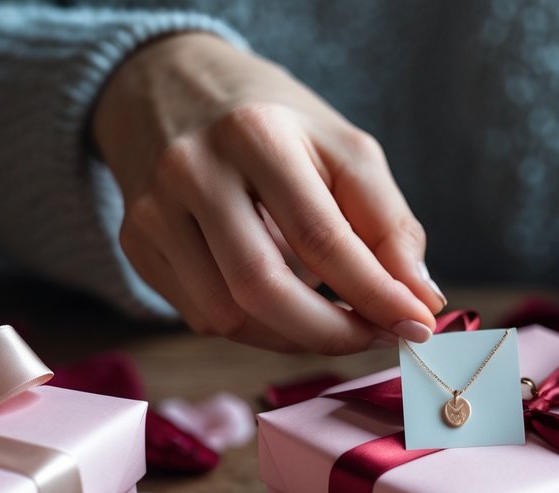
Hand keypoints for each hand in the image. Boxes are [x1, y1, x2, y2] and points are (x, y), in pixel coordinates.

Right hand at [92, 33, 444, 351]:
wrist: (174, 87)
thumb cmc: (278, 127)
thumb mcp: (346, 152)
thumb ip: (390, 226)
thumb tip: (423, 300)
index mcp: (255, 135)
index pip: (322, 239)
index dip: (377, 294)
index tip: (418, 325)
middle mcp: (193, 171)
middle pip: (264, 288)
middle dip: (333, 334)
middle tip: (379, 338)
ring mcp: (153, 211)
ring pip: (228, 317)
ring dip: (295, 338)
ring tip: (334, 319)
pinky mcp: (135, 244)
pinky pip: (202, 316)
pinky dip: (257, 327)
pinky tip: (283, 302)